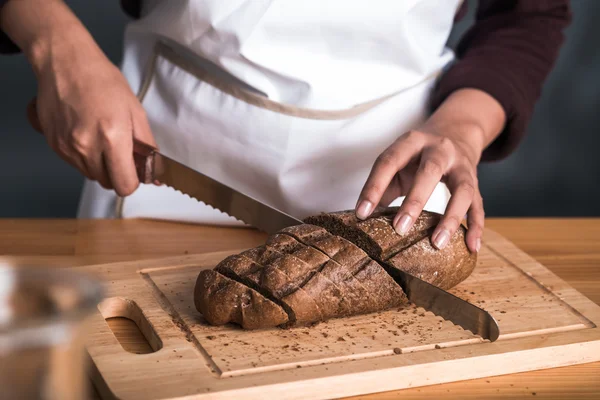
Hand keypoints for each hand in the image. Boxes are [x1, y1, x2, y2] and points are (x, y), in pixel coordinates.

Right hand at [2, 0, 155, 195]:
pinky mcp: (54, 145)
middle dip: (117, 172)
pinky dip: (84, 156)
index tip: (135, 171)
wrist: (64, 63)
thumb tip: (157, 174)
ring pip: (90, 175)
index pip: (124, 185)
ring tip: (101, 137)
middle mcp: (86, 147)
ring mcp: (67, 148)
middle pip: (107, 182)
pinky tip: (86, 133)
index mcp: (112, 137)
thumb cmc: (103, 81)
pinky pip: (74, 164)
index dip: (133, 181)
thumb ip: (148, 146)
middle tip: (120, 150)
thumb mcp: (135, 111)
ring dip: (100, 165)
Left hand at [355, 89, 506, 252]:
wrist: (456, 132)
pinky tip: (471, 247)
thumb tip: (365, 218)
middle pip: (430, 171)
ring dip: (451, 217)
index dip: (374, 187)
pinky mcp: (475, 181)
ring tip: (438, 243)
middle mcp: (439, 149)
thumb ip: (383, 186)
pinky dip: (476, 226)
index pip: (389, 161)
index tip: (362, 214)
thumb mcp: (398, 162)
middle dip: (414, 201)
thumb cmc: (417, 156)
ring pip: (462, 190)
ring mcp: (461, 165)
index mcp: (412, 142)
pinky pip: (478, 205)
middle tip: (400, 229)